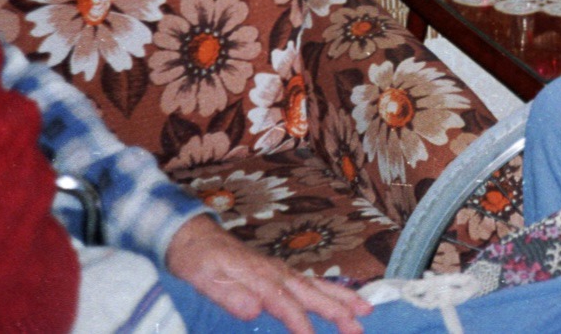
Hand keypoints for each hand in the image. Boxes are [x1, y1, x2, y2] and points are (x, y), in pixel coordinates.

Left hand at [165, 215, 371, 333]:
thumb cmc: (198, 261)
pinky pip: (311, 282)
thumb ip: (229, 294)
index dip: (301, 324)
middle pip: (313, 293)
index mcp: (260, 277)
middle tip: (360, 327)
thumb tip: (255, 308)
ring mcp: (280, 270)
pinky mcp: (279, 272)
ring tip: (366, 310)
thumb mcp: (204, 279)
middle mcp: (277, 272)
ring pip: (317, 286)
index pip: (286, 305)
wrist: (194, 236)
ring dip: (342, 298)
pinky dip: (330, 290)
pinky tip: (340, 298)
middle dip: (338, 310)